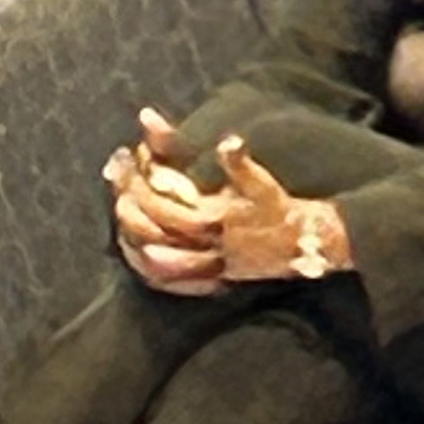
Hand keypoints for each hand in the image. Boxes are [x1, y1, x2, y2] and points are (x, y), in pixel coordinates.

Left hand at [104, 110, 336, 288]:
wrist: (306, 243)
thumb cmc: (282, 209)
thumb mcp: (262, 183)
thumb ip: (240, 163)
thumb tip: (228, 141)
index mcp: (214, 217)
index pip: (163, 203)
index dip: (141, 182)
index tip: (130, 160)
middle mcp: (207, 243)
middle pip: (154, 230)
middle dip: (130, 207)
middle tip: (117, 186)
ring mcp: (209, 263)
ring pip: (160, 260)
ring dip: (135, 240)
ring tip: (121, 217)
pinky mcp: (216, 276)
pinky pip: (178, 282)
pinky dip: (156, 273)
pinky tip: (142, 259)